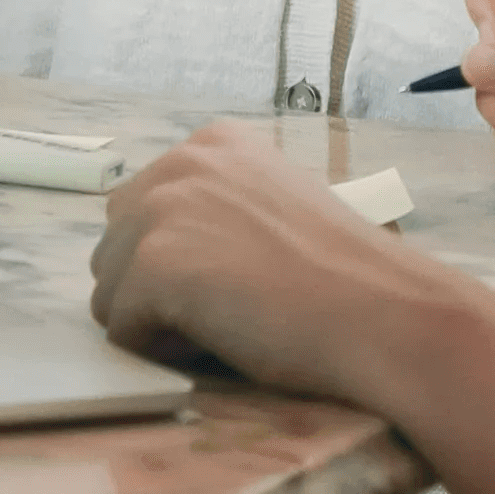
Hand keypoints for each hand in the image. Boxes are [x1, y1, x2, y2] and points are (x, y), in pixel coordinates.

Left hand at [91, 123, 469, 405]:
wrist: (383, 314)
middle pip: (116, 246)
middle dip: (157, 289)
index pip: (144, 209)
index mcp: (215, 144)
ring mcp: (163, 209)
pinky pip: (120, 327)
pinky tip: (224, 338)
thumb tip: (169, 250)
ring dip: (157, 320)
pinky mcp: (154, 264)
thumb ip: (219, 210)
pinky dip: (162, 349)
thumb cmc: (346, 276)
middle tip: (234, 306)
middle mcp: (182, 162)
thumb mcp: (277, 208)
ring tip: (230, 322)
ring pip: (111, 290)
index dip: (184, 259)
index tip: (242, 275)